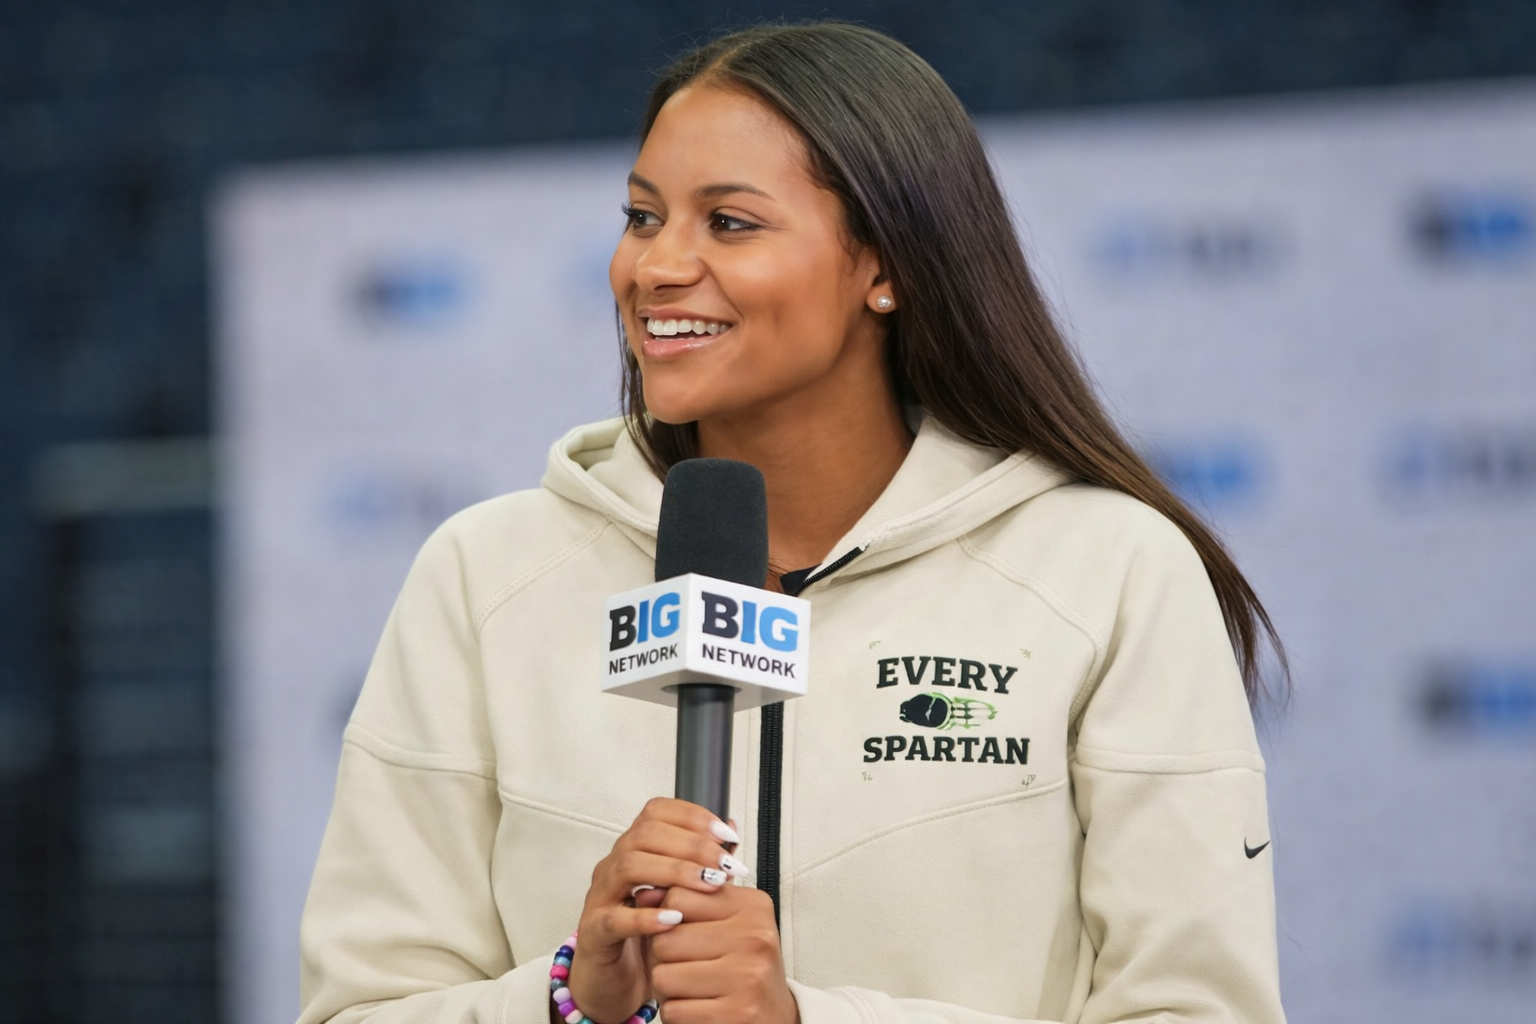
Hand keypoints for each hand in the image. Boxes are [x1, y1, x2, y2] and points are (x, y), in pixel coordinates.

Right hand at [570, 798, 745, 1023]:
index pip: (657, 812)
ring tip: (709, 886)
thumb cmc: (648, 935)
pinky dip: (645, 917)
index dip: (693, 817)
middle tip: (725, 866)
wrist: (615, 983)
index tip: (726, 836)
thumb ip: (704, 865)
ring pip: (628, 866)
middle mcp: (614, 866)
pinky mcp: (594, 933)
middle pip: (645, 834)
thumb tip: (730, 832)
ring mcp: (601, 897)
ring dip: (674, 871)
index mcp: (635, 851)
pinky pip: (614, 918)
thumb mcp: (681, 897)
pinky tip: (675, 919)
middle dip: (692, 845)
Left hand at [646, 885, 799, 1023]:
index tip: (682, 933)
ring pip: (662, 977)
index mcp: (752, 907)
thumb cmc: (745, 968)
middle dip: (662, 959)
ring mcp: (748, 976)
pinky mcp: (737, 1012)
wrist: (776, 1017)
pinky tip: (698, 1010)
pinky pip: (673, 1010)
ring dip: (667, 990)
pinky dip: (677, 1014)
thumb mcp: (727, 926)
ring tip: (691, 990)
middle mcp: (755, 937)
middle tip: (686, 969)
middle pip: (665, 939)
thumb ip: (688, 905)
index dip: (666, 919)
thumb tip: (642, 892)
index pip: (677, 897)